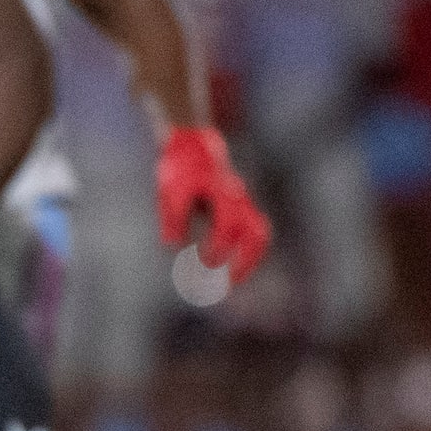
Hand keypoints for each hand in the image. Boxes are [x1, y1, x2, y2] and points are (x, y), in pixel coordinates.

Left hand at [155, 127, 271, 282]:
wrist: (193, 146)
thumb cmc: (179, 170)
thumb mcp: (170, 191)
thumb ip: (173, 218)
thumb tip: (174, 247)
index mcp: (221, 193)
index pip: (228, 226)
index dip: (218, 248)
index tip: (205, 265)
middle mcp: (237, 200)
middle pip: (256, 234)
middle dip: (244, 262)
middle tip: (227, 285)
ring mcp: (242, 205)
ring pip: (260, 235)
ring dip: (249, 262)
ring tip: (231, 283)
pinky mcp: (242, 211)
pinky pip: (254, 235)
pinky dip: (246, 256)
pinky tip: (231, 272)